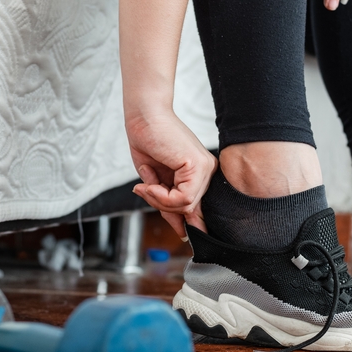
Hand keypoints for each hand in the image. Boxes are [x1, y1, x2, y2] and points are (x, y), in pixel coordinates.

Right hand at [126, 111, 217, 238]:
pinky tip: (150, 181)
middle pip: (188, 210)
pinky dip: (160, 195)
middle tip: (145, 190)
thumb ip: (170, 203)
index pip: (197, 208)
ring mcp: (205, 168)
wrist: (143, 118)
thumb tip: (182, 231)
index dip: (185, 222)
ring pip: (184, 206)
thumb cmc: (148, 144)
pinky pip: (181, 198)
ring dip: (158, 199)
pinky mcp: (198, 166)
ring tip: (146, 183)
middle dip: (162, 206)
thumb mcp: (158, 182)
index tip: (181, 233)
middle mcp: (208, 172)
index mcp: (201, 175)